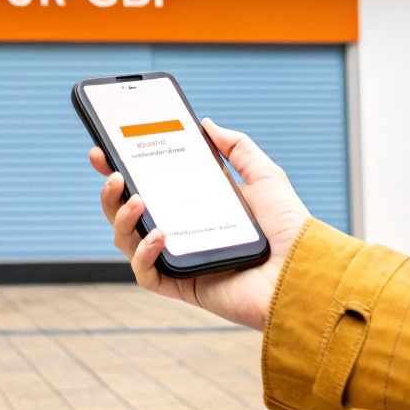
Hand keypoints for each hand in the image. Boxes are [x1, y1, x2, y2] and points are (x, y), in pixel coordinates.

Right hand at [91, 118, 309, 331]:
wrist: (305, 270)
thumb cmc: (291, 228)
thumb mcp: (264, 175)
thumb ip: (237, 147)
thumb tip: (207, 124)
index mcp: (196, 206)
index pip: (149, 186)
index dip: (121, 169)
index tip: (103, 150)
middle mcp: (182, 232)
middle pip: (128, 213)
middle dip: (109, 192)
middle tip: (110, 171)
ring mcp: (179, 260)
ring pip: (127, 242)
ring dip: (121, 217)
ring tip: (135, 199)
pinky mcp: (182, 286)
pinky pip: (146, 274)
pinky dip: (144, 253)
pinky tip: (158, 234)